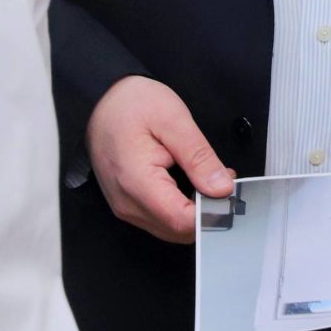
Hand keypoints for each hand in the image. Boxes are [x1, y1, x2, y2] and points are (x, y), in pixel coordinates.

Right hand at [86, 76, 234, 243]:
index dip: (212, 212)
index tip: (229, 192)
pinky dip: (181, 207)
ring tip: (207, 177)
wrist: (101, 99)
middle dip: (207, 211)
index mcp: (137, 182)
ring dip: (195, 210)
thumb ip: (199, 157)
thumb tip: (222, 188)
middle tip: (223, 179)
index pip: (182, 221)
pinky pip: (160, 219)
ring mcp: (125, 206)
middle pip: (178, 231)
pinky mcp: (127, 203)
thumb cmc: (131, 103)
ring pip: (171, 229)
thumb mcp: (174, 120)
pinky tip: (191, 184)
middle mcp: (127, 203)